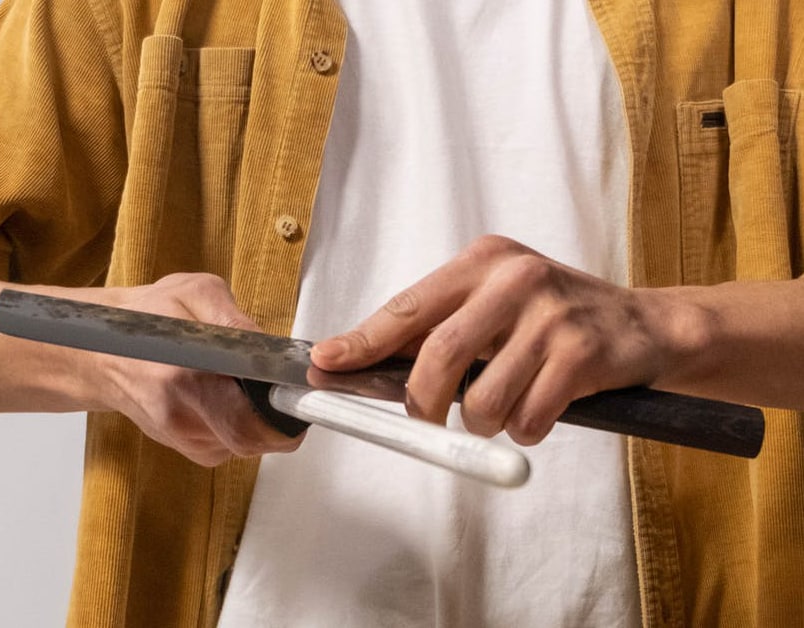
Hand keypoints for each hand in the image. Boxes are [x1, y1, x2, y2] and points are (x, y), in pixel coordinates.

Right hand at [91, 273, 303, 465]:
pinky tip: (226, 397)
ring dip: (258, 419)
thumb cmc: (143, 318)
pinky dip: (239, 425)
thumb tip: (270, 348)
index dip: (283, 411)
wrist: (97, 351)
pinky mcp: (184, 446)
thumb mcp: (193, 293)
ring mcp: (181, 437)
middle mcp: (180, 417)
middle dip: (278, 417)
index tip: (295, 391)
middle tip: (280, 387)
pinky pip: (230, 446)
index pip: (249, 422)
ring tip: (245, 384)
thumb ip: (234, 319)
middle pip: (253, 441)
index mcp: (183, 379)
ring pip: (245, 445)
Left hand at [311, 235, 694, 445]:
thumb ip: (443, 327)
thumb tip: (369, 364)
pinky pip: (528, 419)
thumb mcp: (496, 303)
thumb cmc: (555, 319)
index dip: (362, 341)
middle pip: (437, 358)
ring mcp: (551, 314)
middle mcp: (514, 278)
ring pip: (483, 401)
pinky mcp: (583, 353)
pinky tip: (542, 409)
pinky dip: (525, 430)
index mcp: (482, 261)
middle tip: (428, 419)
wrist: (644, 326)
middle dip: (423, 404)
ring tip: (507, 405)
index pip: (408, 306)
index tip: (327, 362)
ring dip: (485, 422)